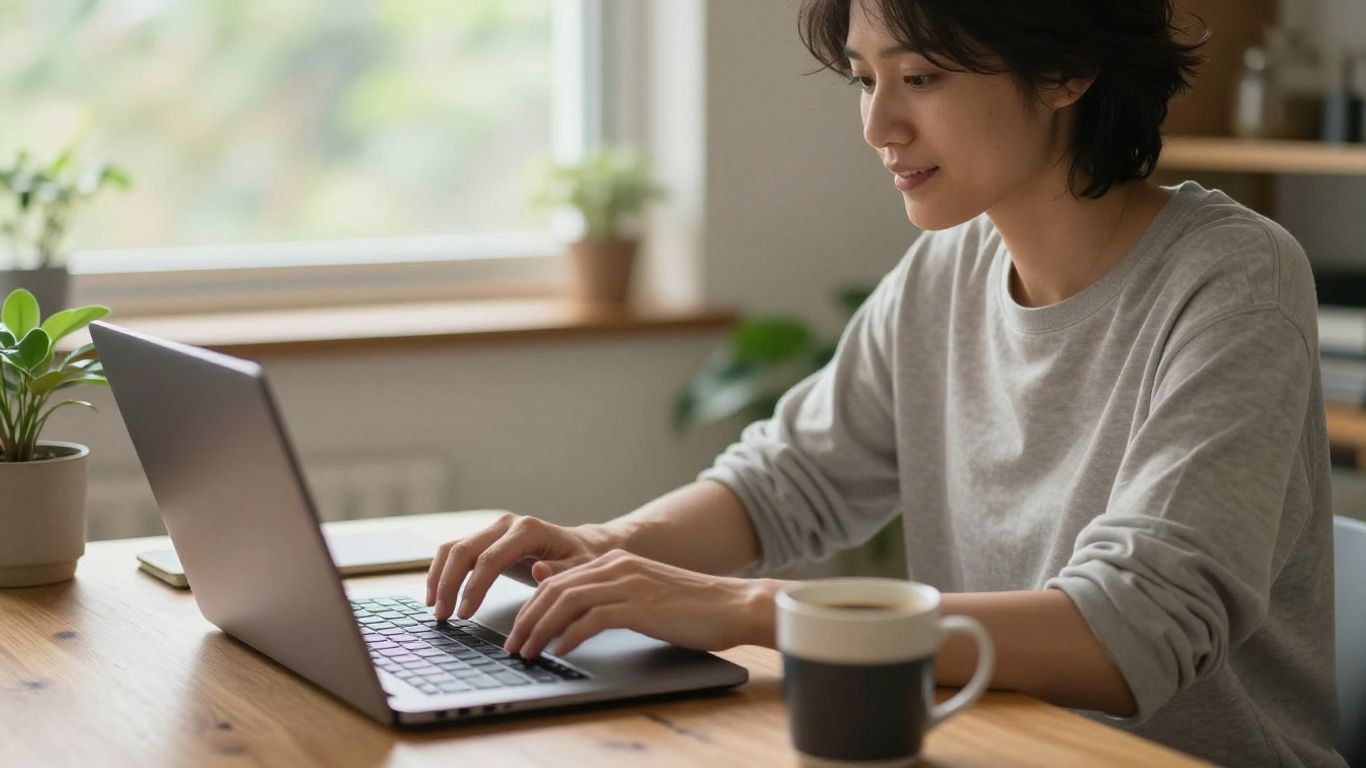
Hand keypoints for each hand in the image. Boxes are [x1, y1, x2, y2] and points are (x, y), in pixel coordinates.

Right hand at [426, 512, 613, 620]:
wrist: (582, 546)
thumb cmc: (582, 560)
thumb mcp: (579, 569)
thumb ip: (559, 572)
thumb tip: (538, 572)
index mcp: (528, 530)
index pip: (490, 558)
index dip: (474, 587)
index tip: (465, 614)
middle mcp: (506, 524)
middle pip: (464, 550)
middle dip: (448, 584)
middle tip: (443, 617)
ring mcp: (493, 529)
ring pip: (453, 548)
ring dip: (439, 578)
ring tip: (435, 609)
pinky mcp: (486, 538)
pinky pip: (455, 551)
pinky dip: (441, 572)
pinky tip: (437, 595)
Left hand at [502, 549, 778, 658]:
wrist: (733, 604)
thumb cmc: (691, 606)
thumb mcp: (642, 594)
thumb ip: (605, 595)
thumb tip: (563, 597)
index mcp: (617, 561)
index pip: (558, 580)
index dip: (532, 606)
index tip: (519, 631)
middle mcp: (618, 566)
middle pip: (554, 588)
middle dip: (526, 619)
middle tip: (513, 646)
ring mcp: (629, 584)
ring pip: (566, 601)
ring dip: (540, 629)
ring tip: (528, 652)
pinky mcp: (640, 606)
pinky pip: (593, 619)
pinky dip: (571, 636)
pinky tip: (562, 651)